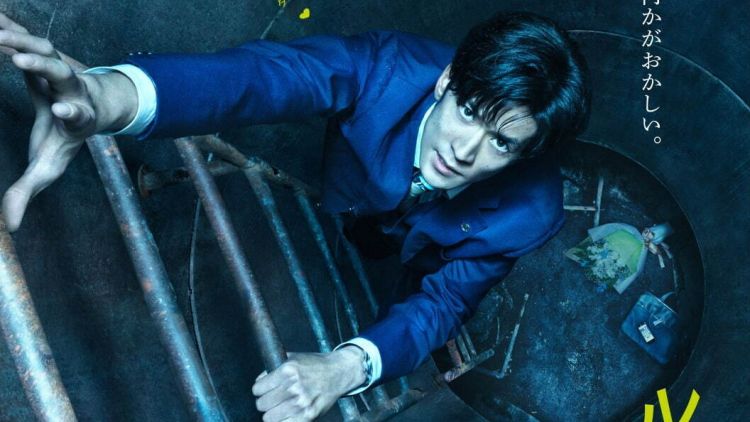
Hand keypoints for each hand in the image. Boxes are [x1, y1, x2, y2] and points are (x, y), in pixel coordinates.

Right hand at [0, 12, 135, 231]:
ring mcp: (59, 66)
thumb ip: (29, 191)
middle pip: (64, 74)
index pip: (79, 115)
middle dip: (47, 66)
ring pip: (45, 48)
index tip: (61, 111)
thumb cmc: (63, 139)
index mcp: (78, 118)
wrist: (82, 103)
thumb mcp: (49, 166)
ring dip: (21, 40)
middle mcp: (72, 89)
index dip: (72, 112)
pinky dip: (8, 27)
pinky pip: (25, 36)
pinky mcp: (42, 52)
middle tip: (24, 61)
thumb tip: (11, 227)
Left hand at [252, 347, 365, 420]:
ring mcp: (301, 402)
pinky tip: (286, 415)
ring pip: (269, 418)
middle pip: (262, 404)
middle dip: (265, 402)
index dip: (259, 390)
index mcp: (287, 370)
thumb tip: (259, 381)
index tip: (263, 391)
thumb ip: (274, 368)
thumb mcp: (293, 358)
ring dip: (272, 414)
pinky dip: (283, 421)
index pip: (257, 389)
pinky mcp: (308, 415)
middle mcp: (293, 386)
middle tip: (272, 400)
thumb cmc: (314, 365)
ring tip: (279, 408)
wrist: (338, 373)